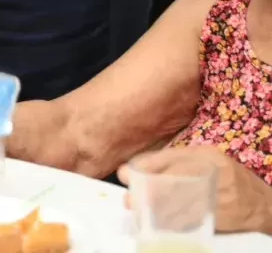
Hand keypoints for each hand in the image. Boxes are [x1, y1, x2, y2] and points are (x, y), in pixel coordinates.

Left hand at [119, 147, 271, 233]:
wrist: (264, 206)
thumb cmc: (227, 182)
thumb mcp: (204, 164)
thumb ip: (171, 163)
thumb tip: (132, 171)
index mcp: (205, 155)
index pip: (169, 157)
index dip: (144, 167)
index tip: (124, 175)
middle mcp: (214, 171)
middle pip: (174, 179)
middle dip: (148, 191)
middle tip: (131, 200)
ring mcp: (221, 193)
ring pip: (182, 202)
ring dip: (158, 210)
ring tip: (143, 214)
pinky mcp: (225, 215)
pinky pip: (194, 220)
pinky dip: (176, 223)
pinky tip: (163, 225)